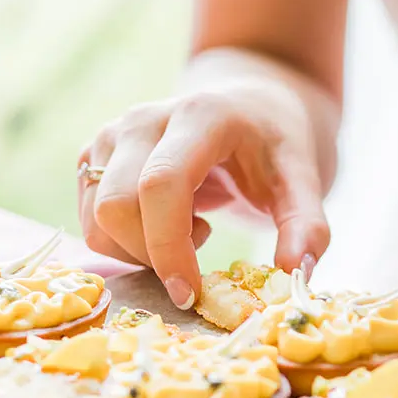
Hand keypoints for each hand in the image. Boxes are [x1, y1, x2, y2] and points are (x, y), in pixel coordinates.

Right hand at [78, 83, 330, 307]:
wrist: (247, 105)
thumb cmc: (273, 144)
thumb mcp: (303, 178)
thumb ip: (307, 225)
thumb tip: (293, 274)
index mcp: (200, 116)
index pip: (161, 185)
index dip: (169, 246)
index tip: (191, 292)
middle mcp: (143, 119)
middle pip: (116, 206)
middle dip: (152, 254)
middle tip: (202, 250)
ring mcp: (111, 135)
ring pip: (96, 219)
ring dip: (139, 249)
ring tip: (192, 228)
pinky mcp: (93, 156)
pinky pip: (90, 220)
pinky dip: (125, 241)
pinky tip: (168, 220)